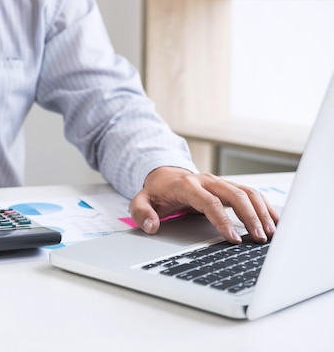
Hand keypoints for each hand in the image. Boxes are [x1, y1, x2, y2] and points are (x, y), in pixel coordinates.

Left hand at [129, 167, 278, 243]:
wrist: (163, 176)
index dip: (223, 220)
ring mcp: (220, 182)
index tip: (233, 239)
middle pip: (235, 195)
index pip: (209, 202)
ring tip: (270, 233)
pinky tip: (275, 221)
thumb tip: (151, 226)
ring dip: (261, 212)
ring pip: (247, 192)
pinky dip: (265, 206)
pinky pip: (251, 194)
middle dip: (250, 217)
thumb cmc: (155, 192)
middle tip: (259, 238)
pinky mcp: (228, 187)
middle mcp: (207, 180)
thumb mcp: (140, 201)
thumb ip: (141, 213)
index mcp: (187, 184)